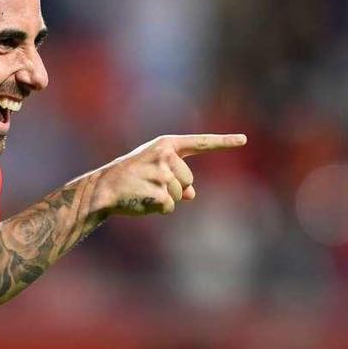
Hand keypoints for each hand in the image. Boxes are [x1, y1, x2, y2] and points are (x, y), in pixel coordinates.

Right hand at [89, 134, 246, 215]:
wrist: (103, 188)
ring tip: (143, 192)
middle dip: (174, 189)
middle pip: (189, 181)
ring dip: (165, 199)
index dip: (224, 142)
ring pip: (180, 195)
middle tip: (148, 185)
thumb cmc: (130, 178)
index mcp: (167, 145)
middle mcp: (166, 155)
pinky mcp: (157, 191)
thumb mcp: (153, 171)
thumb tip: (191, 194)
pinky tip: (141, 201)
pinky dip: (157, 209)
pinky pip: (169, 207)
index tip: (244, 140)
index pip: (200, 143)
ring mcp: (162, 173)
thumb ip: (176, 177)